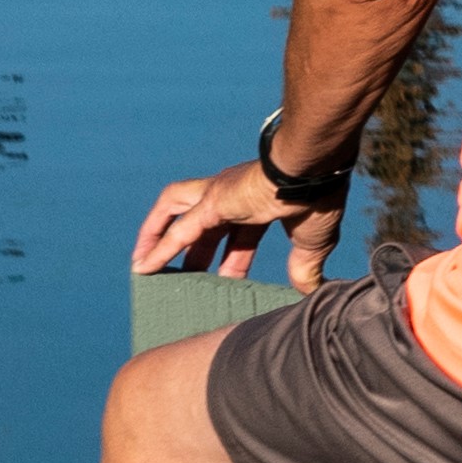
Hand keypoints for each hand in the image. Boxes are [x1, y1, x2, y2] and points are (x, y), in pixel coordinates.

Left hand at [131, 160, 346, 290]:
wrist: (315, 172)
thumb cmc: (319, 199)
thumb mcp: (311, 241)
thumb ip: (305, 266)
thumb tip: (309, 289)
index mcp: (259, 202)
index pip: (240, 233)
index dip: (234, 259)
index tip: (229, 282)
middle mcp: (233, 194)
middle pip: (202, 223)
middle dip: (194, 253)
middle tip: (184, 280)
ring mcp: (218, 195)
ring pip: (173, 210)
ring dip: (154, 236)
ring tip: (142, 265)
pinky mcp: (211, 203)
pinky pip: (179, 230)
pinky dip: (160, 248)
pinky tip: (144, 268)